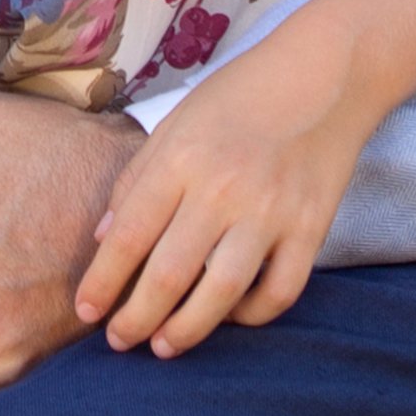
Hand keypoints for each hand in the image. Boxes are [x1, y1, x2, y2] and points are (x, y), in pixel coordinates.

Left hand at [73, 32, 371, 359]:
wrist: (328, 70)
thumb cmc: (243, 92)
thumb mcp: (178, 120)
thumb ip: (138, 176)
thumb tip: (104, 238)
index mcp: (183, 156)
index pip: (128, 235)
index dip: (102, 281)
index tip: (86, 311)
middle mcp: (224, 186)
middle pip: (169, 274)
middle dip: (135, 319)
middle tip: (119, 341)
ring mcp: (272, 209)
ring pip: (221, 293)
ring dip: (186, 330)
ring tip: (164, 345)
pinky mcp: (311, 227)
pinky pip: (279, 291)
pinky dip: (253, 314)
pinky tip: (230, 314)